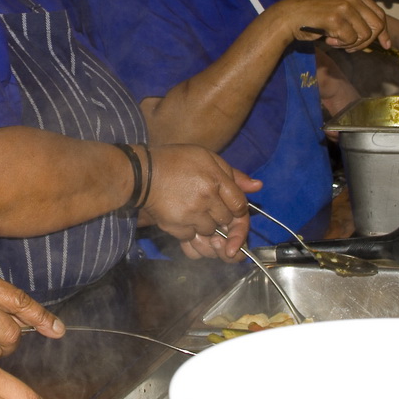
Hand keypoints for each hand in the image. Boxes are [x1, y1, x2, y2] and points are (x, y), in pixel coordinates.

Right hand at [140, 145, 258, 257]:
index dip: (239, 212)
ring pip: (210, 232)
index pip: (240, 206)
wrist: (140, 173)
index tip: (233, 212)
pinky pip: (192, 239)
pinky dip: (191, 234)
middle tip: (210, 210)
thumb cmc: (175, 161)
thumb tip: (258, 187)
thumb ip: (233, 175)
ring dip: (207, 227)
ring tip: (194, 212)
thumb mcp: (207, 158)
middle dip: (223, 219)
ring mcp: (190, 214)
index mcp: (215, 179)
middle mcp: (205, 198)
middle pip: (227, 221)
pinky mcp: (175, 227)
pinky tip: (184, 220)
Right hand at [281, 0, 388, 51]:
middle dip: (367, 42)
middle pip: (377, 26)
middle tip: (351, 48)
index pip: (380, 14)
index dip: (384, 32)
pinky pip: (351, 40)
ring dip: (351, 45)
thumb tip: (380, 36)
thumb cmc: (313, 15)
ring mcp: (344, 7)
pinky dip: (341, 45)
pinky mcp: (336, 18)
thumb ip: (357, 17)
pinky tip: (329, 40)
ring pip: (365, 35)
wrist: (289, 15)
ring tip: (336, 42)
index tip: (385, 45)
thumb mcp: (339, 9)